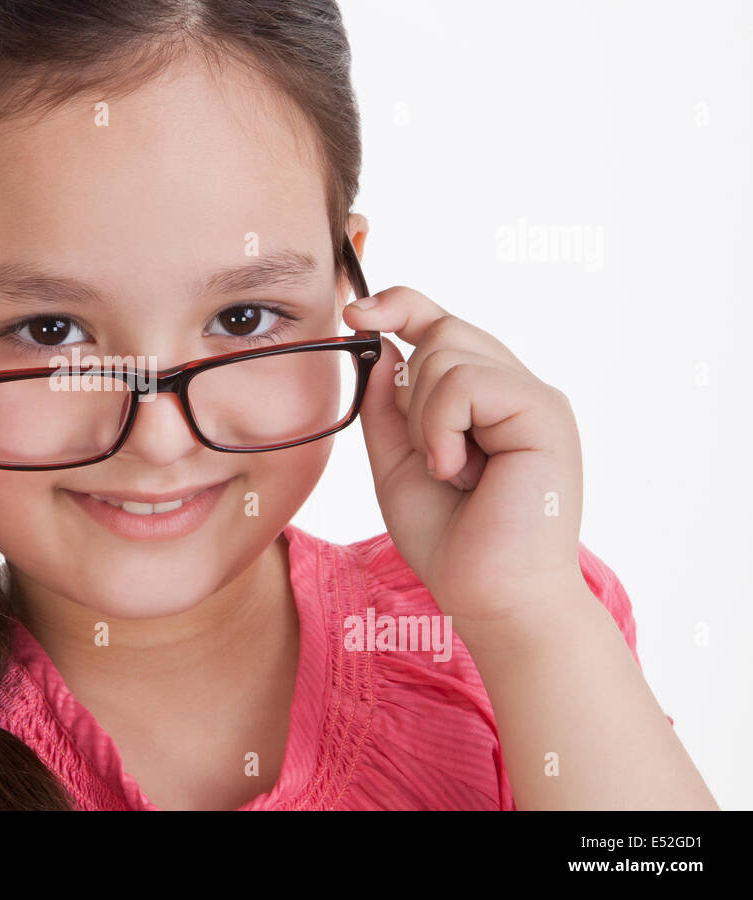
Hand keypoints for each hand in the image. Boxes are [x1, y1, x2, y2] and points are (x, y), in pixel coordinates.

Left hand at [342, 287, 586, 644]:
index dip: (399, 305)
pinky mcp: (544, 410)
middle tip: (430, 458)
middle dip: (410, 390)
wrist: (489, 594)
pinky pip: (465, 382)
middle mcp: (514, 388)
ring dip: (425, 419)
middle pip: (442, 328)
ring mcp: (534, 396)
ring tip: (450, 472)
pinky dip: (442, 428)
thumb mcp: (397, 461)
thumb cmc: (449, 538)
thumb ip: (388, 406)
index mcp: (484, 398)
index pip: (441, 324)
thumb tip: (382, 349)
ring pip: (448, 351)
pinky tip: (460, 472)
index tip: (355, 312)